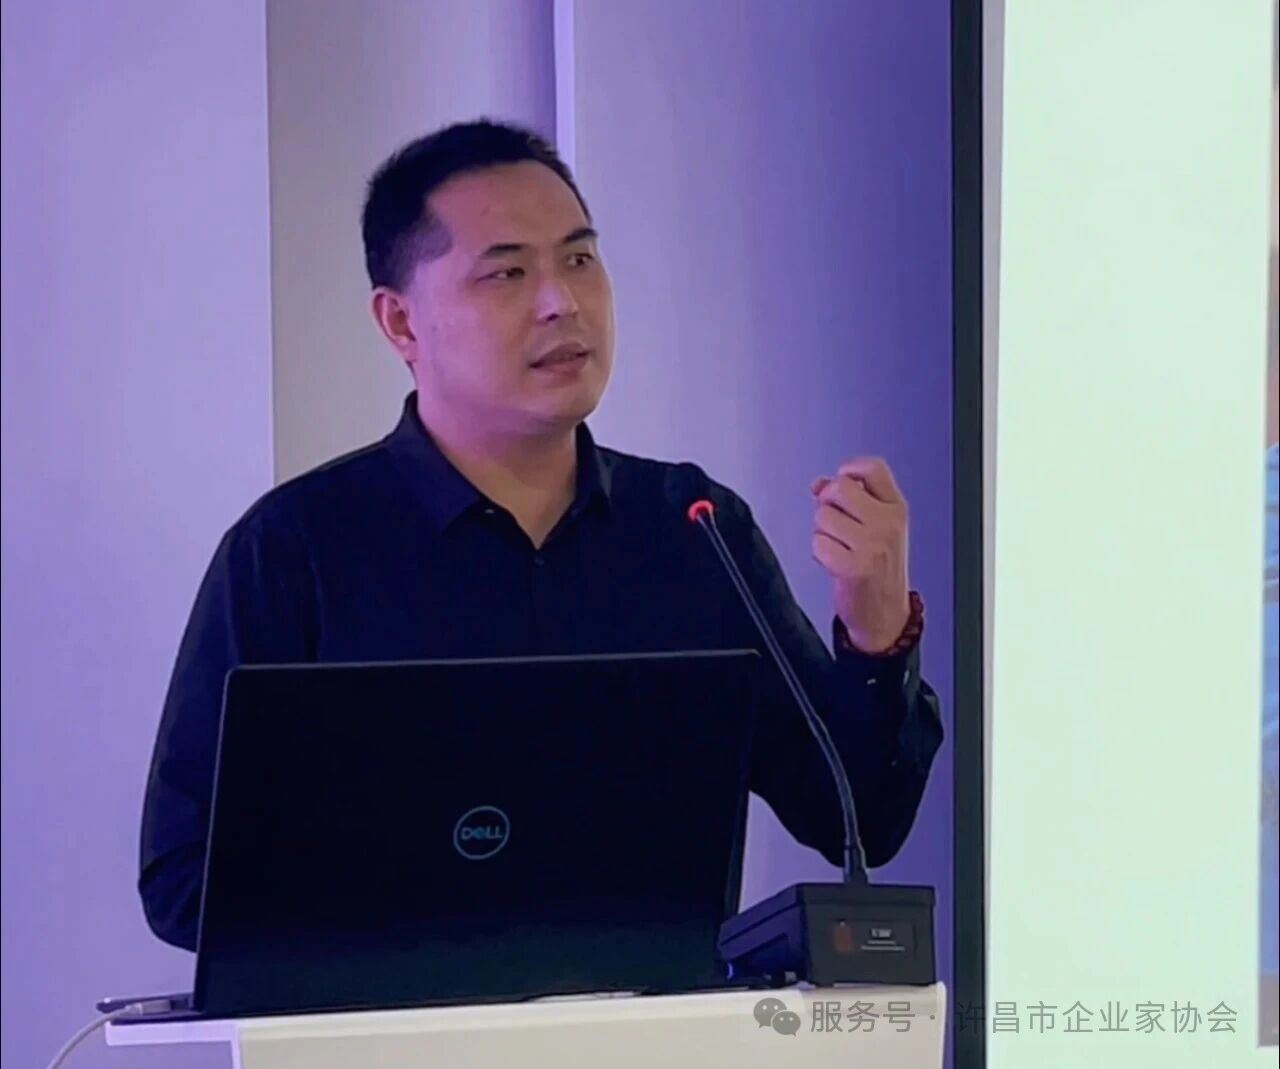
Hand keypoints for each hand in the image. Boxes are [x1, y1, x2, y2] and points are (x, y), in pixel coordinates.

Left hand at [810, 457, 910, 653]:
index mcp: (896, 509)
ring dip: (822, 533)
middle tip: (837, 525)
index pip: (873, 467)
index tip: (842, 484)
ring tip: (840, 548)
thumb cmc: (878, 570)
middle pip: (840, 487)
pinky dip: (820, 554)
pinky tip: (835, 564)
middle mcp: (888, 523)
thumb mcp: (874, 528)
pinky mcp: (854, 566)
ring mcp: (873, 545)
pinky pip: (818, 544)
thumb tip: (819, 483)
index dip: (849, 470)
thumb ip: (849, 501)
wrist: (886, 616)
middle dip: (828, 504)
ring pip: (823, 516)